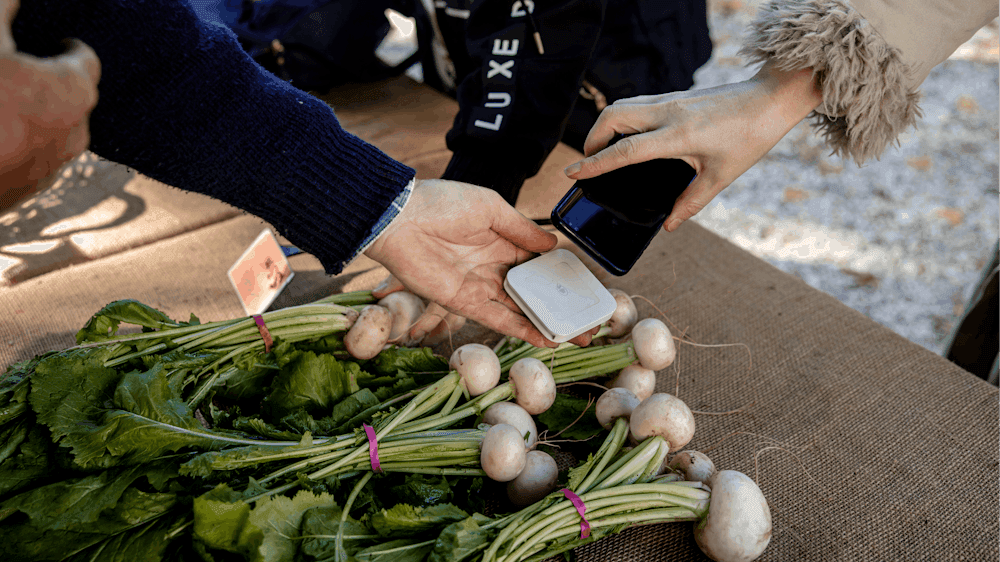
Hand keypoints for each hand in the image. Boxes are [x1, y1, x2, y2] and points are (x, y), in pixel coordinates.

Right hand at [0, 0, 100, 209]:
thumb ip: (4, 6)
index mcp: (72, 93)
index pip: (84, 61)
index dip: (69, 47)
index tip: (59, 41)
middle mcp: (72, 137)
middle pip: (69, 99)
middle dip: (48, 82)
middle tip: (20, 68)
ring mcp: (46, 171)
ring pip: (48, 132)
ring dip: (29, 115)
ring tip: (1, 100)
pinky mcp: (18, 194)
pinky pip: (24, 158)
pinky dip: (10, 142)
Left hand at [365, 179, 597, 348]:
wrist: (398, 219)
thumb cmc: (441, 202)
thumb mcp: (490, 206)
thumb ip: (521, 229)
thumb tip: (553, 245)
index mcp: (501, 240)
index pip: (537, 263)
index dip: (559, 277)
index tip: (583, 289)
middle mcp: (493, 266)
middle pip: (533, 292)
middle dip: (559, 307)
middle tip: (587, 322)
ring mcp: (479, 285)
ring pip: (520, 309)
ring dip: (547, 324)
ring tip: (575, 337)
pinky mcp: (463, 302)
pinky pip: (497, 319)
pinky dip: (521, 330)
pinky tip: (546, 339)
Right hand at [563, 61, 821, 231]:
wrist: (770, 100)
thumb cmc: (750, 137)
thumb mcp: (721, 177)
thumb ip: (691, 202)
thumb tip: (669, 225)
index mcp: (678, 136)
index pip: (625, 150)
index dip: (596, 164)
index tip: (573, 174)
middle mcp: (669, 113)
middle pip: (613, 117)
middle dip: (593, 139)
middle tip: (587, 163)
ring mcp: (670, 100)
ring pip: (622, 106)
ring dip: (604, 126)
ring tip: (602, 150)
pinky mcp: (675, 96)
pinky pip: (636, 104)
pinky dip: (621, 119)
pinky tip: (627, 136)